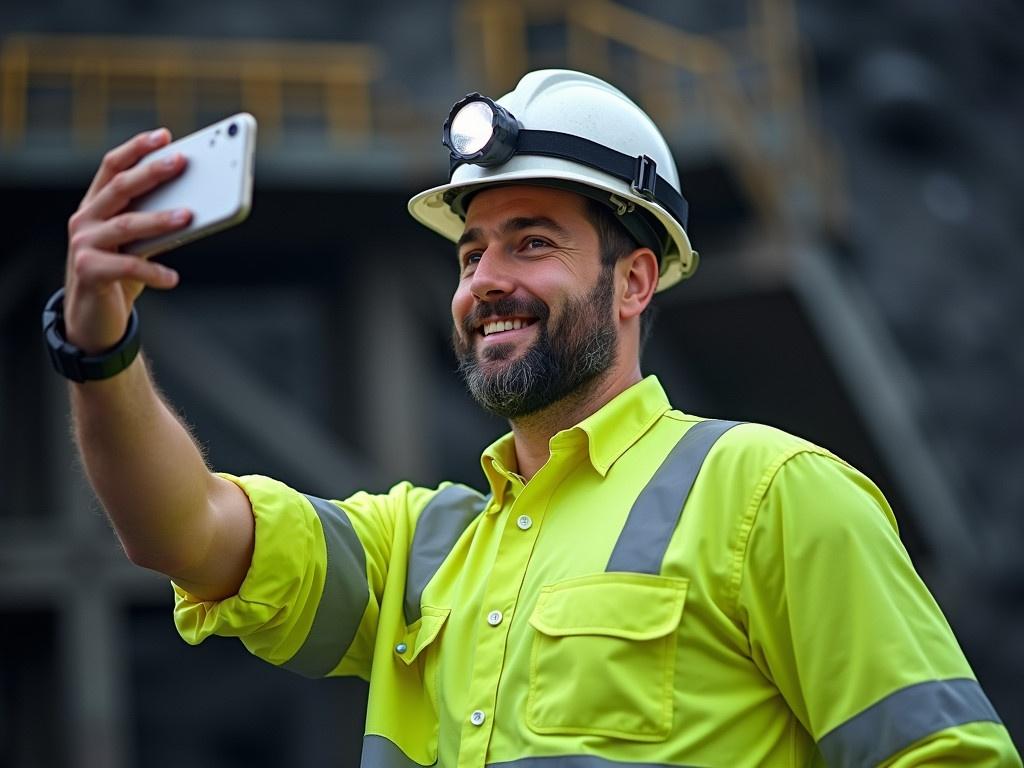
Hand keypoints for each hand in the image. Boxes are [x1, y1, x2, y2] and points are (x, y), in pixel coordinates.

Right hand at [64, 128, 192, 353]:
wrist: (93, 318)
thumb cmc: (121, 273)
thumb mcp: (137, 244)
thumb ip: (154, 223)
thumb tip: (196, 206)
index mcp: (96, 205)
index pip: (112, 166)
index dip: (136, 148)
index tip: (164, 135)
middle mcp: (85, 219)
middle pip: (119, 187)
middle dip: (151, 172)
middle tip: (181, 161)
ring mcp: (83, 244)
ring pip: (126, 224)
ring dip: (159, 219)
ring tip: (188, 216)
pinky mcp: (88, 271)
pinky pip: (127, 266)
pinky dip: (154, 271)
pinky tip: (173, 277)